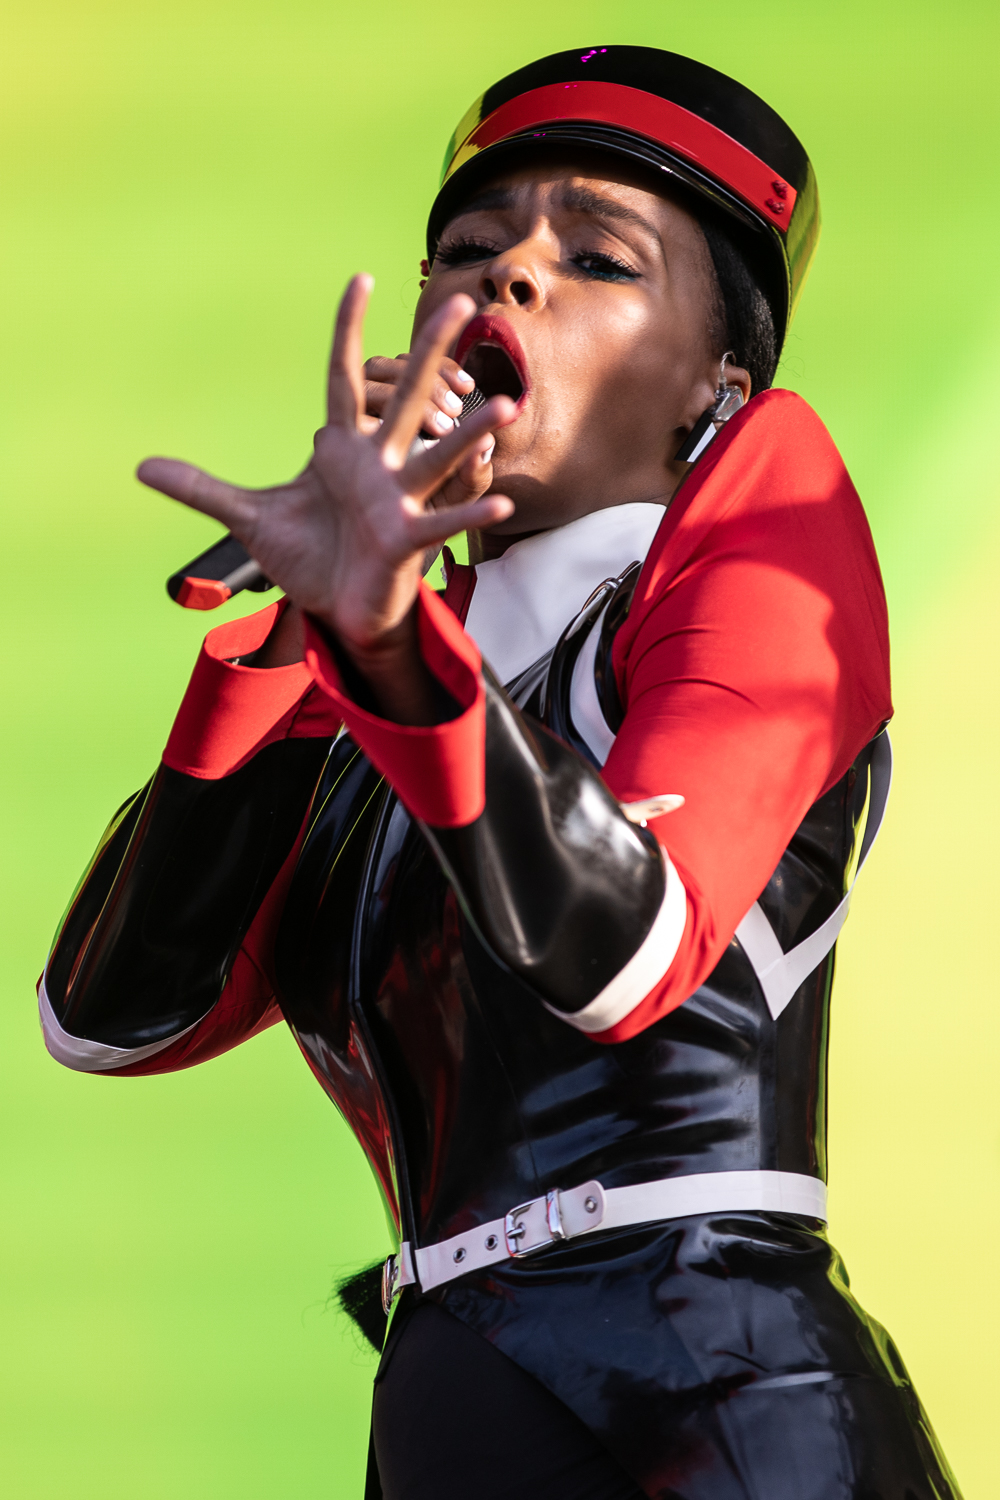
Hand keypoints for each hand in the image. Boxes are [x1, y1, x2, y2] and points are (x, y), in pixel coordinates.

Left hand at [138, 277, 515, 671]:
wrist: (337, 608)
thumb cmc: (307, 558)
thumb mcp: (248, 518)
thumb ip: (202, 489)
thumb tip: (142, 467)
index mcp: (342, 450)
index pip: (345, 379)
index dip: (347, 332)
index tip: (359, 280)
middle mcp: (377, 465)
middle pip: (407, 398)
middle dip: (431, 354)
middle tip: (459, 305)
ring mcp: (398, 500)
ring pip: (438, 455)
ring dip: (468, 432)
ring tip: (504, 404)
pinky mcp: (409, 541)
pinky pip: (444, 524)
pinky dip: (470, 516)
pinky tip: (501, 504)